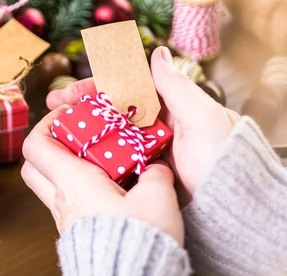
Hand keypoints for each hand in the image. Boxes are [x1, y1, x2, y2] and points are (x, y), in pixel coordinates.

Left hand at [21, 106, 183, 245]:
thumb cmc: (138, 243)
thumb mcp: (157, 198)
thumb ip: (155, 174)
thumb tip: (155, 168)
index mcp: (74, 182)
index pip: (36, 145)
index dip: (45, 124)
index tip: (68, 115)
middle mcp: (63, 201)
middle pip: (34, 167)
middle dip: (50, 146)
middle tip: (78, 137)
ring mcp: (68, 221)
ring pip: (51, 187)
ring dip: (68, 171)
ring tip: (102, 162)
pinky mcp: (79, 236)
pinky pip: (70, 206)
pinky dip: (83, 192)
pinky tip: (112, 191)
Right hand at [46, 47, 239, 203]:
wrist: (232, 211)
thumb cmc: (223, 162)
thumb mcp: (202, 118)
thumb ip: (176, 87)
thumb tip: (157, 54)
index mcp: (173, 109)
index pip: (128, 88)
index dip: (96, 88)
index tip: (70, 93)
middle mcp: (160, 129)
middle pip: (114, 112)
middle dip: (82, 109)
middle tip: (53, 111)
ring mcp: (151, 155)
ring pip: (112, 137)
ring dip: (84, 133)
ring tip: (56, 134)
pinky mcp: (147, 178)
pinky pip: (117, 163)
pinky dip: (96, 158)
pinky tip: (76, 158)